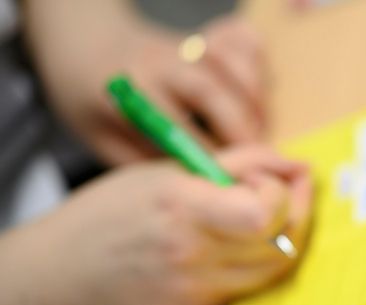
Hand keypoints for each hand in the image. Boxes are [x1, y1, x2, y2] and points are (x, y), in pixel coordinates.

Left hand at [27, 12, 266, 165]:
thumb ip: (139, 161)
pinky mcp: (200, 40)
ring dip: (255, 107)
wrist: (84, 39)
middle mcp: (159, 61)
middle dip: (241, 130)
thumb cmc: (88, 97)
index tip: (225, 184)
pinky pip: (241, 52)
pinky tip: (259, 106)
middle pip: (212, 92)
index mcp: (128, 89)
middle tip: (260, 163)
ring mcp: (183, 45)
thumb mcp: (98, 136)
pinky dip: (256, 79)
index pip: (176, 127)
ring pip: (233, 70)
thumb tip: (187, 186)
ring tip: (262, 139)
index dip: (205, 157)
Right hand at [43, 145, 311, 304]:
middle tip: (292, 188)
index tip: (276, 175)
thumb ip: (241, 162)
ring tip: (269, 210)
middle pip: (283, 244)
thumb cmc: (118, 208)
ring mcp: (199, 288)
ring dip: (288, 236)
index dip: (283, 192)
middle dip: (300, 211)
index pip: (263, 215)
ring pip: (278, 267)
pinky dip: (262, 256)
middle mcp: (193, 253)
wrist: (73, 268)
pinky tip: (243, 236)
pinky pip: (253, 282)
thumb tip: (296, 163)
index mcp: (182, 207)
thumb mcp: (172, 167)